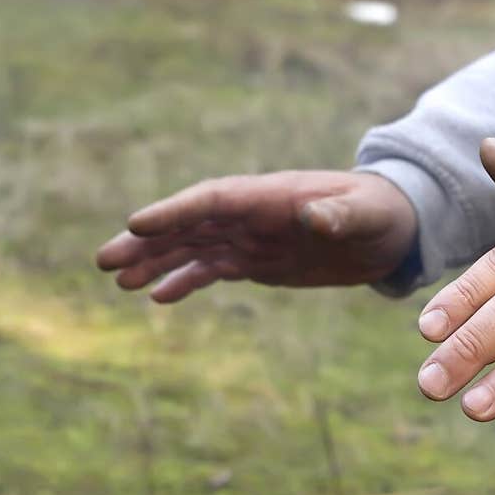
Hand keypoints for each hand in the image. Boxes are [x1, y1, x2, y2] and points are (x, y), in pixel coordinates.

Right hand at [97, 170, 417, 300]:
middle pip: (186, 226)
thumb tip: (315, 218)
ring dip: (153, 263)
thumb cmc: (380, 212)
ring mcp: (250, 238)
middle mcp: (250, 215)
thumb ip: (338, 214)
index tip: (136, 224)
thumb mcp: (365, 214)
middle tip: (104, 261)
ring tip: (117, 281)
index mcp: (268, 197)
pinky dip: (184, 282)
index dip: (174, 212)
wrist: (391, 228)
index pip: (210, 201)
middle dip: (146, 242)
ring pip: (190, 249)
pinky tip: (156, 297)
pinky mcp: (257, 261)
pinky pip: (212, 270)